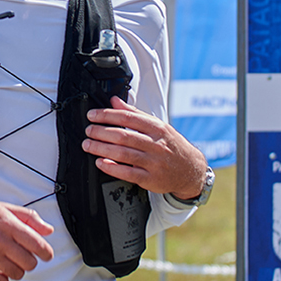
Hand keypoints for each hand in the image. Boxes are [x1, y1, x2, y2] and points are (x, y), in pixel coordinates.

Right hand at [0, 199, 54, 280]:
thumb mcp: (3, 208)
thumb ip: (28, 218)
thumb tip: (48, 230)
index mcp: (8, 224)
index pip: (37, 244)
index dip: (46, 252)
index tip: (46, 255)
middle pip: (29, 262)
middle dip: (30, 261)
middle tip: (23, 257)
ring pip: (17, 274)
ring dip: (17, 270)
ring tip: (9, 262)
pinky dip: (3, 279)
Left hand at [82, 96, 207, 200]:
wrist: (191, 170)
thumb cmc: (172, 146)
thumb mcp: (158, 126)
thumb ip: (135, 113)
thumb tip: (114, 101)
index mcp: (158, 128)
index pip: (129, 117)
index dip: (107, 115)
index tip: (92, 115)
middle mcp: (156, 144)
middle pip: (124, 135)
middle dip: (101, 132)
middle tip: (88, 130)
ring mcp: (154, 163)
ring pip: (124, 154)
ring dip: (102, 148)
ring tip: (88, 145)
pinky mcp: (151, 179)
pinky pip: (128, 173)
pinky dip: (112, 168)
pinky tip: (100, 163)